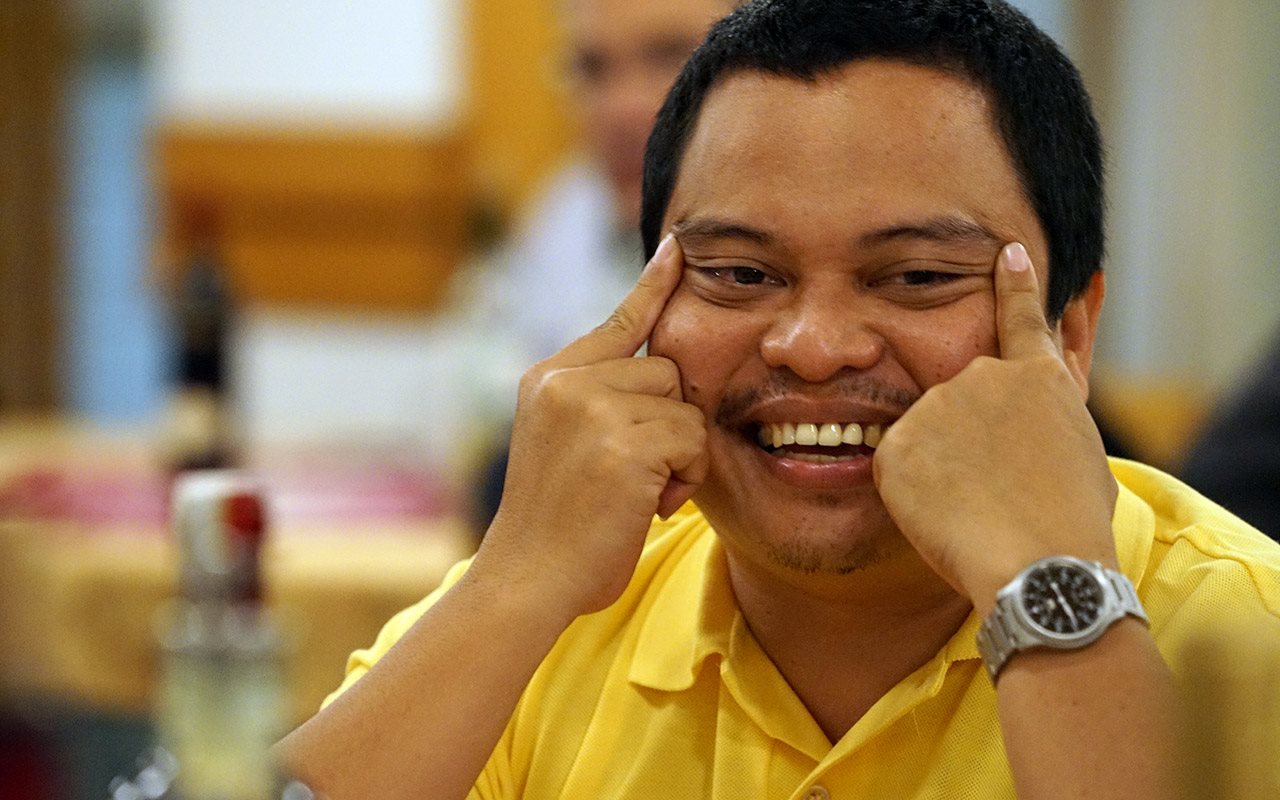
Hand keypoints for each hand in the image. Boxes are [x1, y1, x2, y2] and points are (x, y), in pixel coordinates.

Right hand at [477, 235, 707, 618]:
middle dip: (668, 424)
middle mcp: (565, 381)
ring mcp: (591, 408)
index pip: (618, 321)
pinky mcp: (621, 441)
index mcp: (549, 377)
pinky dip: (683, 478)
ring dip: (678, 455)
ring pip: (682, 406)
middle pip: (666, 371)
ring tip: (636, 493)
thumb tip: (665, 375)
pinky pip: (691, 439)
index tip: (679, 246)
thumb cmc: (557, 526)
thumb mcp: (564, 444)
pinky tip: (645, 505)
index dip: (655, 284)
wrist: (528, 579)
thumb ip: (599, 401)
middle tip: (637, 475)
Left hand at [872, 243, 1117, 610]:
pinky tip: (946, 515)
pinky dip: (914, 493)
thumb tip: (1043, 407)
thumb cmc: (1073, 523)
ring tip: (978, 509)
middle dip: (968, 441)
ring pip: (926, 437)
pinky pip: (898, 468)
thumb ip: (1053, 416)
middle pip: (959, 401)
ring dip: (942, 469)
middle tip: (998, 491)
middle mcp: (983, 376)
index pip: (1022, 315)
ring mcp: (936, 405)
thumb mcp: (1084, 453)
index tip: (1007, 251)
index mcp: (1039, 377)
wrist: (1040, 560)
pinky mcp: (897, 443)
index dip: (1015, 282)